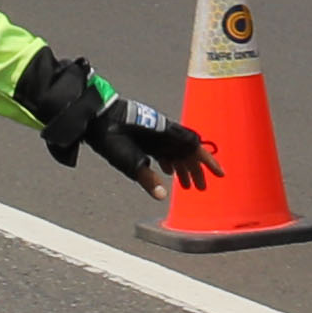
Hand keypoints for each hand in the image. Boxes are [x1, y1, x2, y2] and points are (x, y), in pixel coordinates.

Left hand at [22, 51, 215, 196]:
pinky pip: (163, 148)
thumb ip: (146, 177)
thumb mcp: (127, 159)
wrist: (91, 116)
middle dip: (195, 170)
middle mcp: (162, 131)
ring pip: (174, 150)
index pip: (193, 146)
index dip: (207, 161)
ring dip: (182, 167)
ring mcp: (153, 132)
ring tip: (186, 186)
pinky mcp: (143, 134)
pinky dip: (169, 161)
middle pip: (186, 150)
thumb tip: (163, 196)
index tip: (220, 175)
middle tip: (201, 188)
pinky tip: (168, 172)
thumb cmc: (109, 134)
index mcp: (163, 133)